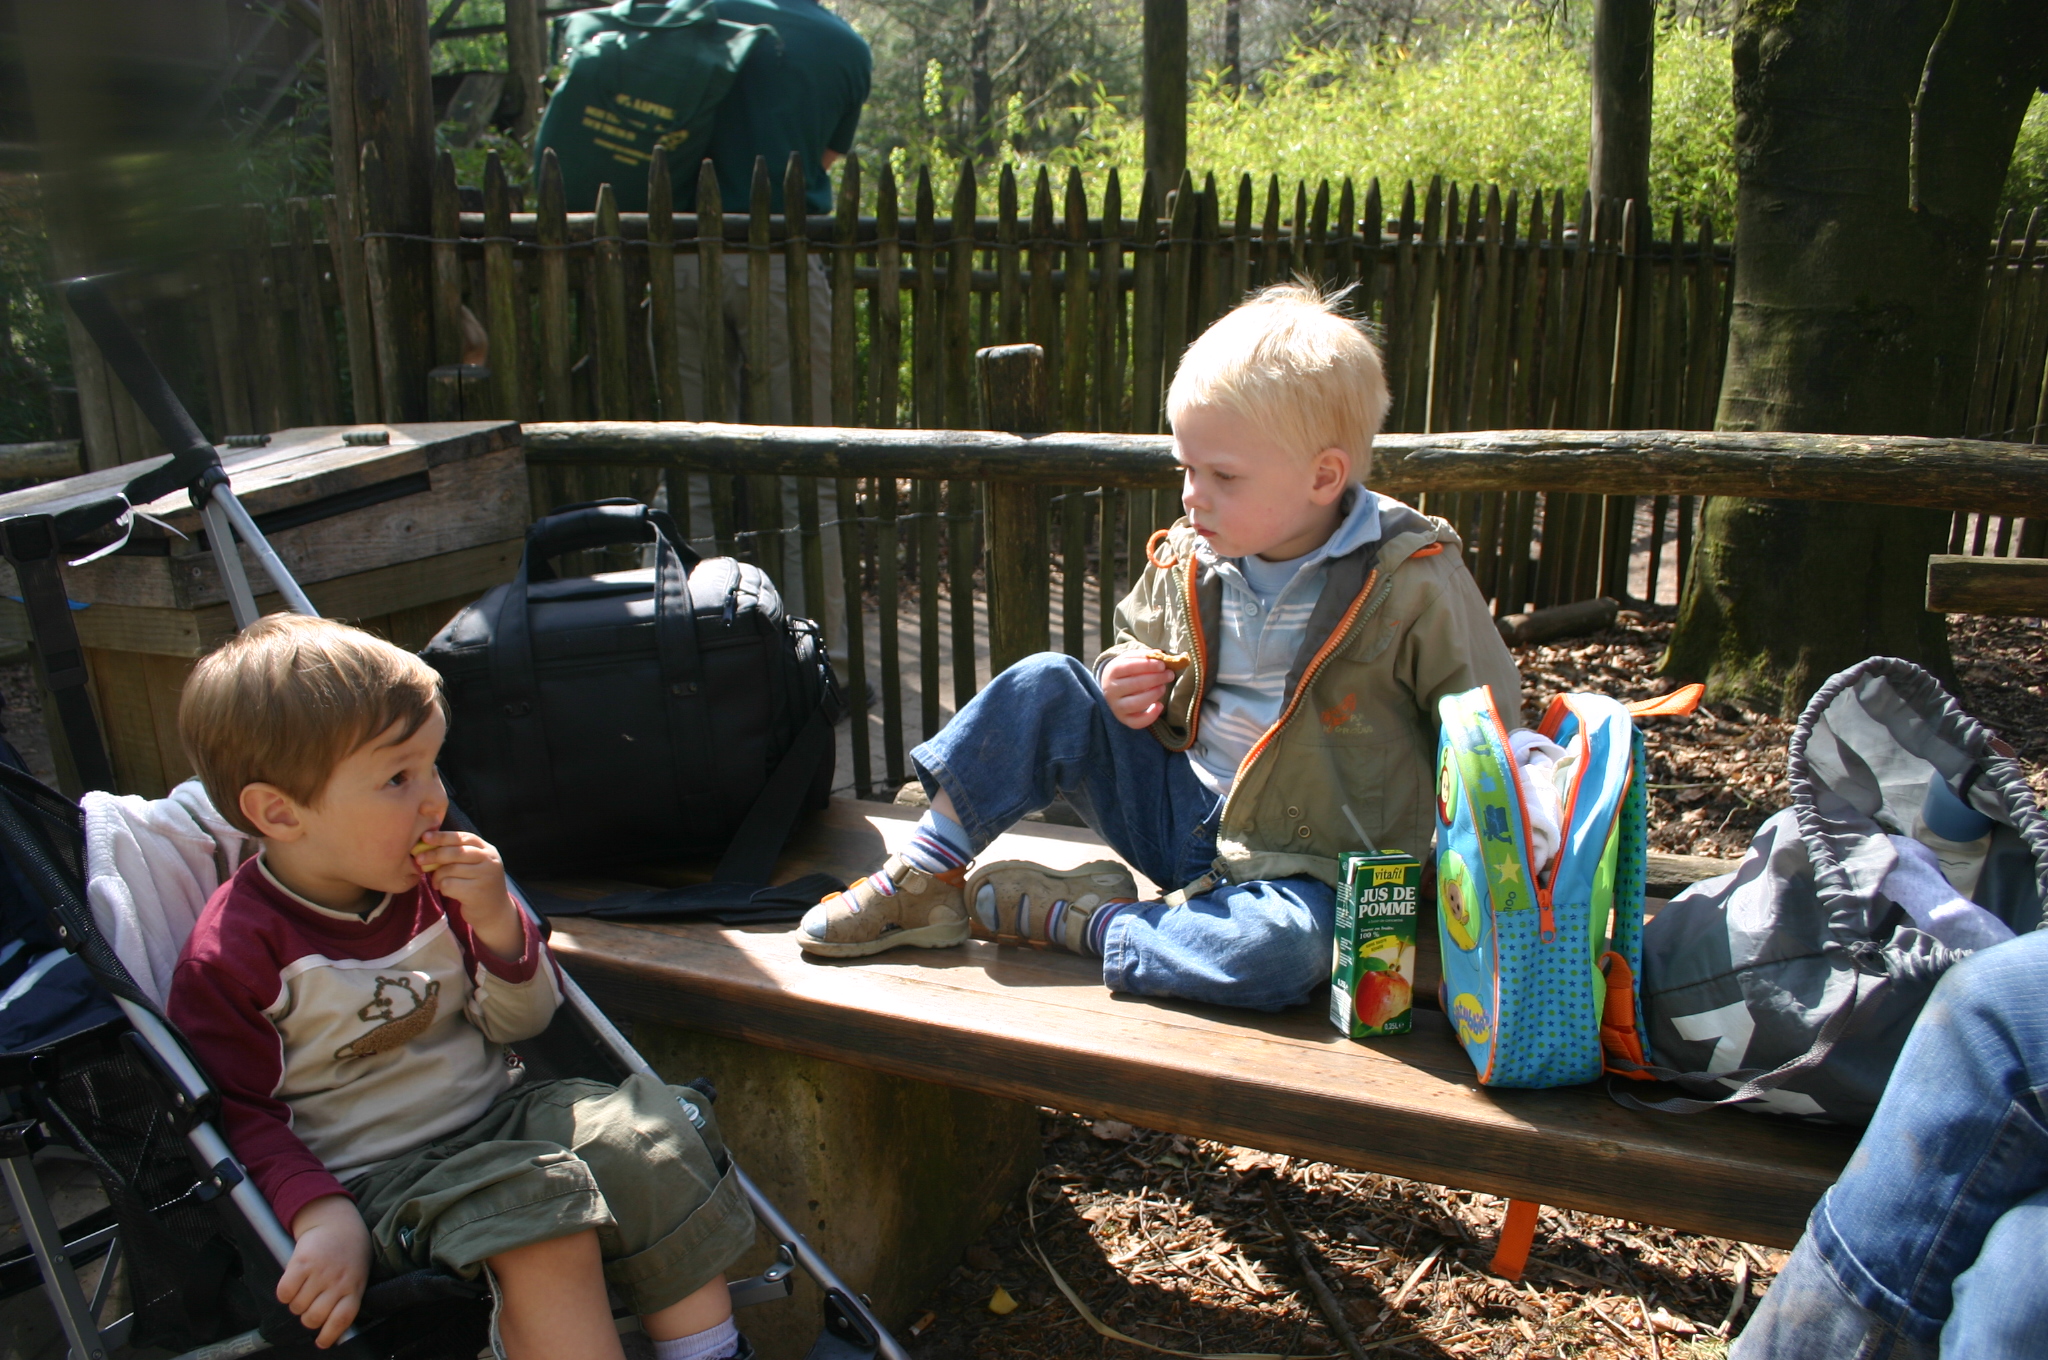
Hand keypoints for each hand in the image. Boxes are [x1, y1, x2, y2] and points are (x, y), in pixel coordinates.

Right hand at [280, 1195, 370, 1348]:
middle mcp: (338, 1281)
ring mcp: (320, 1271)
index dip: (329, 1336)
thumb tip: (332, 1328)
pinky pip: (284, 1291)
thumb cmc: (348, 1253)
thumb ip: (347, 1298)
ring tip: (302, 1292)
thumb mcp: (357, 1275)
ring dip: (295, 1305)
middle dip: (307, 1319)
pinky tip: (291, 1286)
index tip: (321, 1342)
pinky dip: (284, 1294)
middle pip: (314, 1318)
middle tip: (308, 1309)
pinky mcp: (301, 1262)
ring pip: (297, 1307)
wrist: (336, 1221)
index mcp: (354, 1287)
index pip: (341, 1320)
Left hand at [413, 831, 521, 958]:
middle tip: (419, 859)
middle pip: (455, 852)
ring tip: (437, 883)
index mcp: (488, 850)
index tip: (425, 837)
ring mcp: (485, 877)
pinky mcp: (477, 893)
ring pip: (450, 870)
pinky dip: (443, 888)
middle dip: (434, 854)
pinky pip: (449, 885)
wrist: (494, 912)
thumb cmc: (477, 885)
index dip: (443, 836)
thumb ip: (458, 854)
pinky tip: (447, 891)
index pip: (463, 837)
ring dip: (437, 877)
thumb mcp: (474, 865)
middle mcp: (490, 861)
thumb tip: (427, 844)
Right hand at [1100, 652, 1171, 729]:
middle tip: (1169, 675)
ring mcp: (1116, 706)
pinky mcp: (1123, 719)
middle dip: (1156, 679)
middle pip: (1134, 685)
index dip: (1147, 665)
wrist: (1111, 686)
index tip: (1162, 665)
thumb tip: (1160, 654)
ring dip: (1153, 695)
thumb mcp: (1130, 659)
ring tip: (1163, 688)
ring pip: (1135, 704)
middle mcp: (1111, 690)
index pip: (1129, 667)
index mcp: (1112, 671)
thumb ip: (1144, 655)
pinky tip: (1159, 706)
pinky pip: (1136, 722)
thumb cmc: (1125, 670)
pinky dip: (1150, 716)